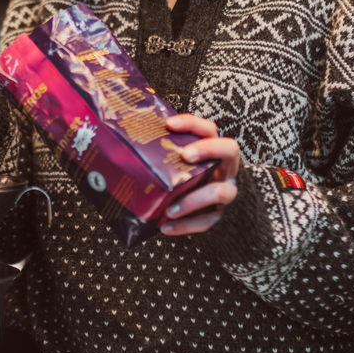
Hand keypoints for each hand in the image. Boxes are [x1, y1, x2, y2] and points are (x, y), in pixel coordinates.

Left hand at [160, 114, 239, 235]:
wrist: (206, 210)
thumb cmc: (185, 180)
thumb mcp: (178, 166)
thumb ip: (164, 157)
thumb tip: (124, 148)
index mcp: (213, 150)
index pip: (209, 129)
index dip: (193, 124)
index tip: (170, 124)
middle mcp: (225, 168)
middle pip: (229, 150)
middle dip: (208, 149)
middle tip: (185, 155)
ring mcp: (226, 190)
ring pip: (220, 192)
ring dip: (193, 200)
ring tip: (169, 210)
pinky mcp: (220, 214)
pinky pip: (207, 220)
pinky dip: (186, 226)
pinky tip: (166, 228)